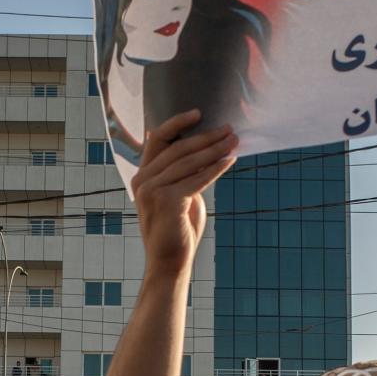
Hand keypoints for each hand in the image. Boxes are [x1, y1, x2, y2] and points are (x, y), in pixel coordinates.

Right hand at [132, 110, 237, 279]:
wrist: (168, 262)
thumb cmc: (177, 230)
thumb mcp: (178, 195)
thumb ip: (183, 175)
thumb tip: (204, 152)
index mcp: (142, 176)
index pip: (157, 140)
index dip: (177, 124)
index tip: (198, 113)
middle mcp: (143, 180)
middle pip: (178, 148)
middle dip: (206, 137)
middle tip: (229, 129)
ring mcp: (152, 190)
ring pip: (188, 162)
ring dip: (214, 149)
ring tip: (234, 141)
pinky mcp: (167, 201)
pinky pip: (197, 179)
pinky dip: (216, 168)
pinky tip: (230, 160)